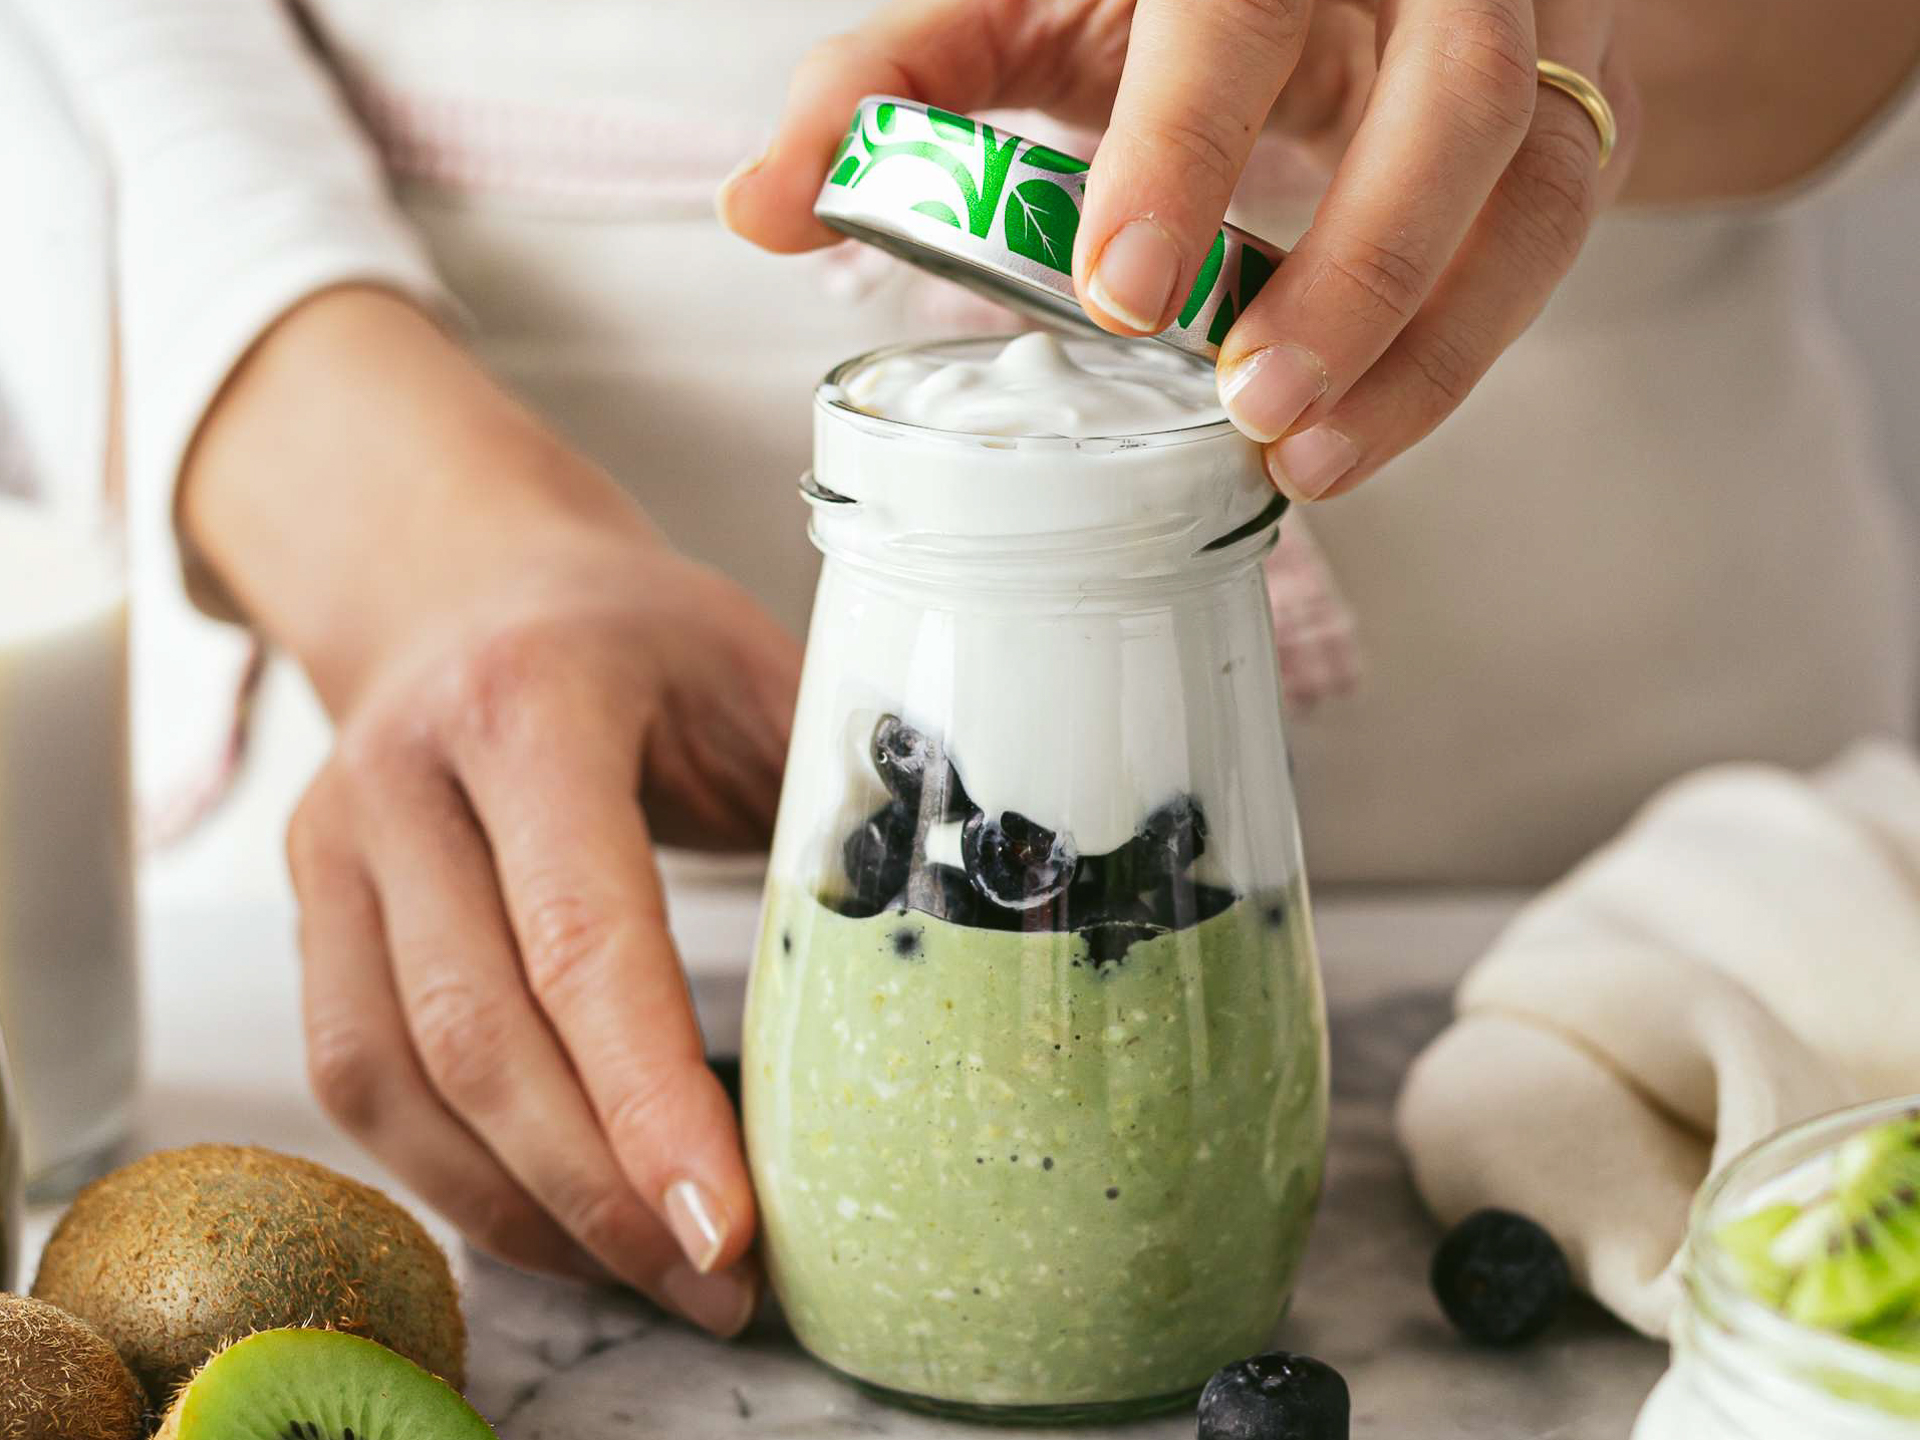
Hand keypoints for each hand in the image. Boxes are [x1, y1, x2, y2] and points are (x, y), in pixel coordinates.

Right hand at [182, 288, 800, 1332]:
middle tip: (716, 1283)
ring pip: (394, 1076)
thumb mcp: (758, 670)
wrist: (468, 580)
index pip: (583, 933)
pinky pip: (354, 1077)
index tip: (730, 1227)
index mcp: (533, 704)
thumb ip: (844, 793)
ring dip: (521, 1206)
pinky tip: (550, 1215)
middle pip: (478, 1030)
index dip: (650, 1097)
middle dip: (599, 1189)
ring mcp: (336, 845)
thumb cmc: (637, 635)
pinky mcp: (313, 908)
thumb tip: (965, 936)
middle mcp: (406, 776)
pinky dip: (450, 1173)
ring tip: (646, 1275)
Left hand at [720, 0, 1637, 502]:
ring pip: (1529, 165)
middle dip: (1350, 254)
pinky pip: (1559, 229)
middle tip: (1240, 399)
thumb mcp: (1023, 12)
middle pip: (1444, 77)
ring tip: (1302, 452)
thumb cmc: (1161, 3)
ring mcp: (1515, 16)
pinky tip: (1357, 437)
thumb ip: (897, 90)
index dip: (1181, 138)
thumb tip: (762, 204)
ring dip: (1423, 331)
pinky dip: (1461, 350)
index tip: (1122, 287)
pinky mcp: (1573, 102)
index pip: (1234, 0)